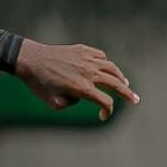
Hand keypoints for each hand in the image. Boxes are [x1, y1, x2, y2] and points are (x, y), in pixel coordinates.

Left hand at [13, 40, 139, 120]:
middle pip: (117, 84)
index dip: (107, 112)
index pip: (105, 102)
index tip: (102, 116)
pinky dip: (106, 63)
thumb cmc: (39, 83)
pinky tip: (107, 68)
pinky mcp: (83, 49)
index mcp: (83, 88)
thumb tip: (79, 97)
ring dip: (121, 77)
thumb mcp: (53, 103)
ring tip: (125, 83)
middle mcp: (89, 73)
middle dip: (128, 94)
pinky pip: (101, 56)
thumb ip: (70, 104)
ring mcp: (87, 59)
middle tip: (136, 100)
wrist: (30, 59)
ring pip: (112, 68)